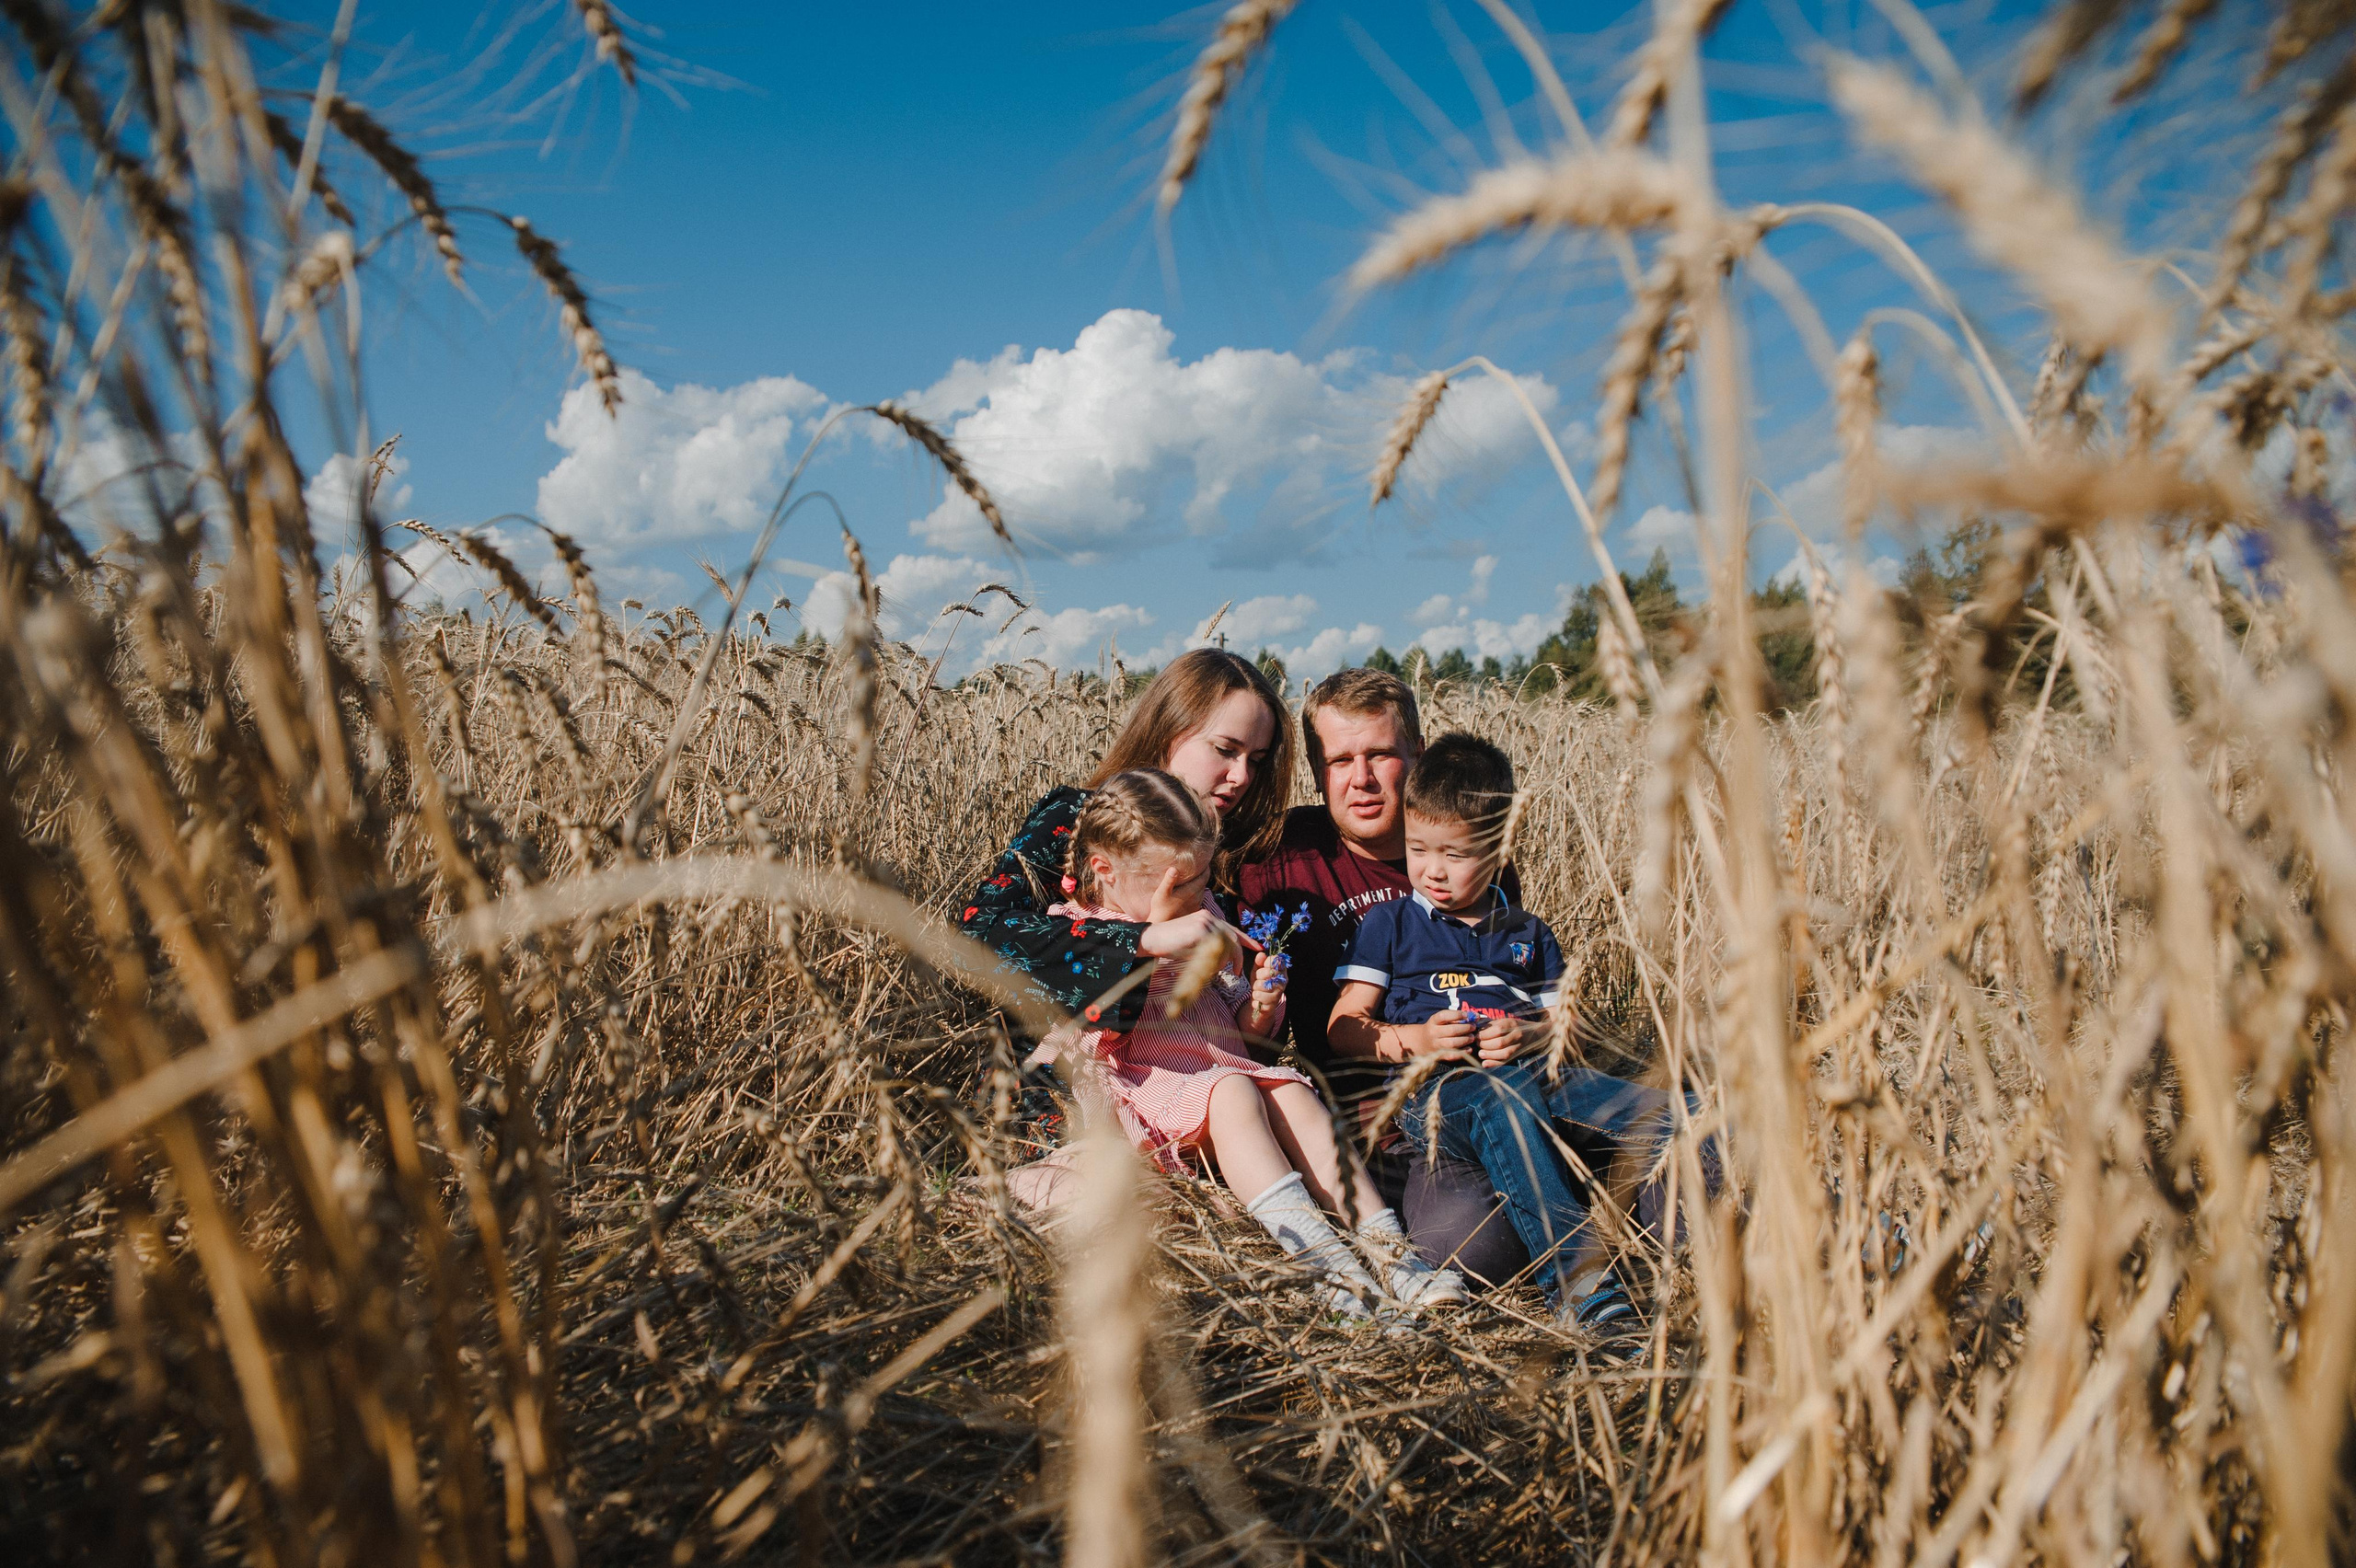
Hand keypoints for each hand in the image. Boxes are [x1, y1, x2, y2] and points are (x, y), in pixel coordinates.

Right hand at [1138, 864, 1254, 963]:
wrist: (1152, 938)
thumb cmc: (1171, 943)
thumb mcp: (1193, 942)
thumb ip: (1208, 944)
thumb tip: (1224, 958)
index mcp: (1208, 918)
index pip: (1232, 929)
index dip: (1247, 940)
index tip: (1259, 949)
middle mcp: (1209, 917)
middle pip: (1232, 939)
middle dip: (1238, 957)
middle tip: (1238, 972)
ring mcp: (1204, 923)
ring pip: (1226, 945)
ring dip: (1224, 962)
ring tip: (1216, 971)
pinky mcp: (1199, 931)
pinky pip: (1215, 950)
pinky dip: (1215, 961)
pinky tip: (1208, 967)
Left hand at [1243, 953, 1286, 1031]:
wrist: (1260, 1003)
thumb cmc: (1260, 983)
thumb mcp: (1258, 970)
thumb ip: (1259, 962)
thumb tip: (1261, 954)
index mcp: (1281, 971)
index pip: (1276, 960)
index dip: (1267, 962)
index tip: (1264, 966)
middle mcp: (1283, 981)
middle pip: (1267, 972)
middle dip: (1259, 976)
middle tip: (1260, 980)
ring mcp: (1279, 993)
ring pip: (1260, 985)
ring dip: (1256, 988)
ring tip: (1259, 990)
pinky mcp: (1272, 1004)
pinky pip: (1258, 996)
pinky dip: (1255, 998)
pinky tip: (1259, 999)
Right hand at [1406, 1009, 1476, 1060]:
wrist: (1422, 1042)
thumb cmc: (1437, 1028)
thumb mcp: (1441, 1020)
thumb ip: (1456, 1017)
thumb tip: (1475, 1016)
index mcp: (1433, 1021)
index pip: (1444, 1016)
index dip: (1457, 1015)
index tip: (1468, 1015)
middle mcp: (1433, 1033)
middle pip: (1451, 1030)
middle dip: (1466, 1028)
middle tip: (1473, 1027)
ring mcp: (1436, 1045)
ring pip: (1452, 1043)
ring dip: (1465, 1040)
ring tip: (1472, 1037)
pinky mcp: (1440, 1055)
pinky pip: (1453, 1055)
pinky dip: (1463, 1052)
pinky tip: (1469, 1048)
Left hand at [1476, 1014, 1538, 1066]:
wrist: (1536, 1035)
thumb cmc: (1515, 1026)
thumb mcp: (1505, 1021)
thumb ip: (1491, 1024)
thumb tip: (1476, 1030)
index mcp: (1511, 1023)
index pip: (1496, 1030)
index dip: (1484, 1035)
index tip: (1476, 1036)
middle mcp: (1517, 1035)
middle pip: (1499, 1043)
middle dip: (1485, 1045)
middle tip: (1477, 1045)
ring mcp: (1519, 1046)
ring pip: (1504, 1053)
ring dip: (1489, 1055)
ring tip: (1481, 1054)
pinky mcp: (1518, 1055)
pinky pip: (1506, 1061)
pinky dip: (1494, 1064)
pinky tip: (1484, 1063)